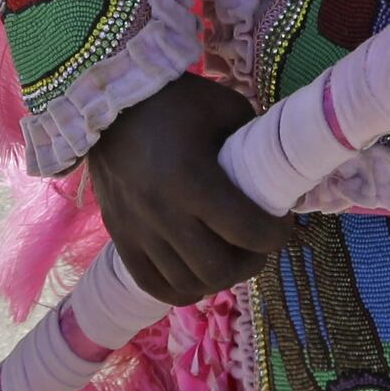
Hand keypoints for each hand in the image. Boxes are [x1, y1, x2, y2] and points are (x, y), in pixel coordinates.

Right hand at [87, 74, 288, 304]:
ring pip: (188, 284)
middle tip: (257, 245)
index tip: (282, 222)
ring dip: (217, 277)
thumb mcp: (226, 109)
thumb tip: (275, 176)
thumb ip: (252, 145)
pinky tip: (197, 274)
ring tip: (228, 256)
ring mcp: (137, 230)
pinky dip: (182, 289)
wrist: (107, 102)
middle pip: (219, 269)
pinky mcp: (120, 237)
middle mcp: (163, 213)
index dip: (277, 235)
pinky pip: (153, 285)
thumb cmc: (173, 101)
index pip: (249, 231)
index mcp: (193, 179)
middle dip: (250, 262)